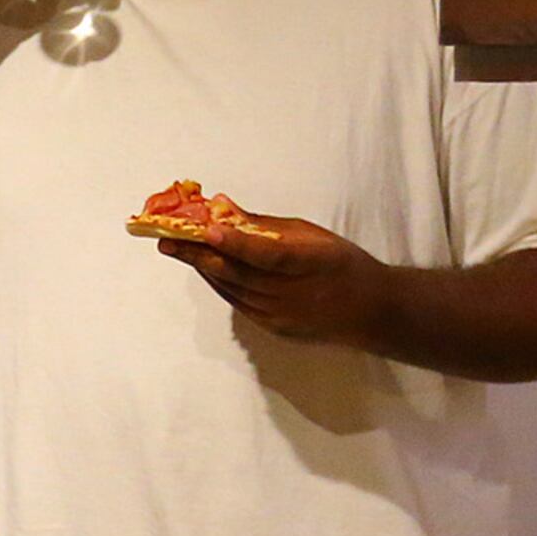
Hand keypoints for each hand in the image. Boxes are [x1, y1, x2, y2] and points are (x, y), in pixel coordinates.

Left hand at [154, 211, 401, 351]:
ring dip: (203, 267)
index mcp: (307, 262)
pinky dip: (219, 282)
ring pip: (230, 288)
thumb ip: (266, 225)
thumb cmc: (342, 263)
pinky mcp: (272, 328)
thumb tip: (223, 207)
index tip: (207, 229)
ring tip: (177, 249)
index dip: (235, 242)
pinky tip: (204, 267)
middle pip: (237, 273)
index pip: (265, 254)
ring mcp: (279, 315)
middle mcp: (290, 294)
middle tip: (165, 239)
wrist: (370, 312)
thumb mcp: (313, 236)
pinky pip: (237, 302)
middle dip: (198, 254)